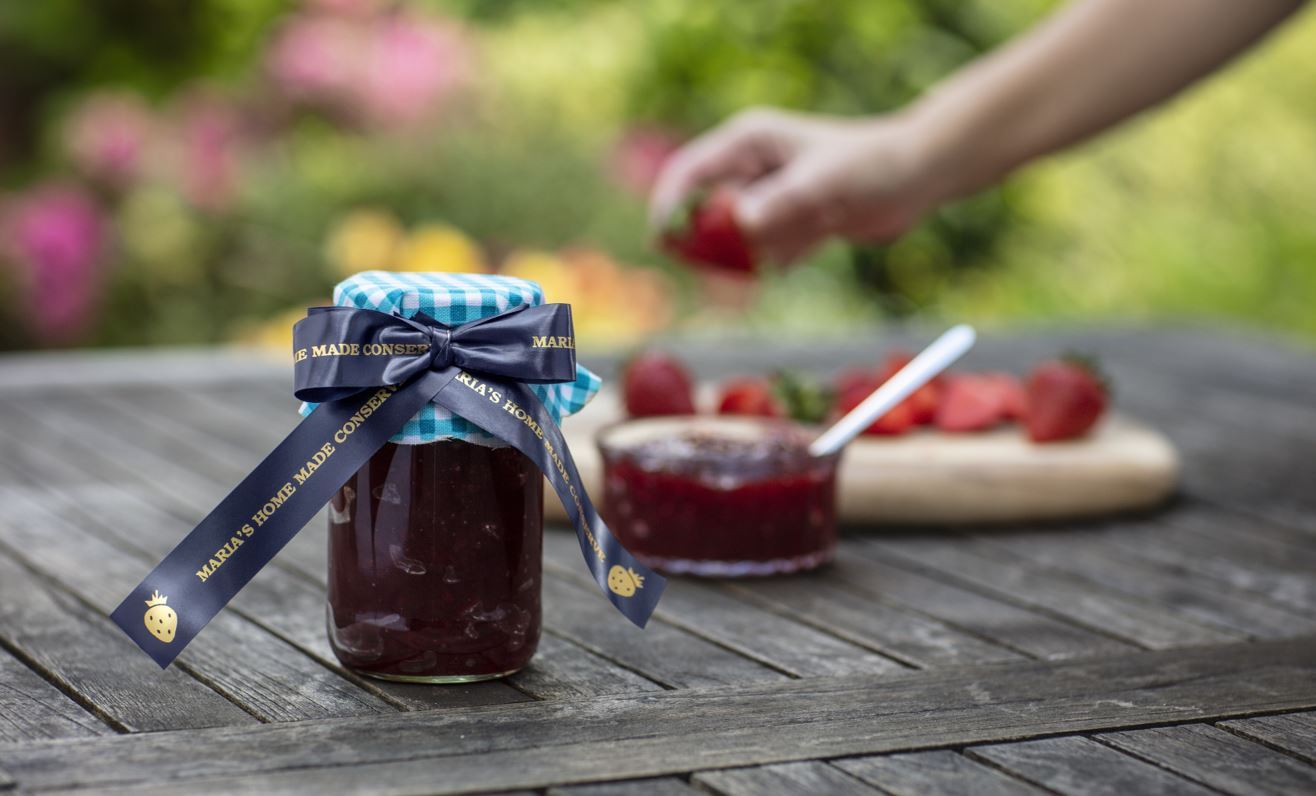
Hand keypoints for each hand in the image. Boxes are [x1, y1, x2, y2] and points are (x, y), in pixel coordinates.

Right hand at [649, 108, 943, 263]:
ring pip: (730, 240)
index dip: (669, 206)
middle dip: (706, 244)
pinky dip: (773, 263)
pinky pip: (761, 255)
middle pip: (700, 211)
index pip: (687, 172)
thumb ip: (781, 202)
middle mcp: (749, 169)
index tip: (664, 240)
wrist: (918, 176)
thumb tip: (739, 223)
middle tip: (721, 270)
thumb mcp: (825, 182)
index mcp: (747, 143)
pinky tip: (809, 245)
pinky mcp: (784, 224)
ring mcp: (766, 198)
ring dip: (747, 258)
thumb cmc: (873, 164)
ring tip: (793, 243)